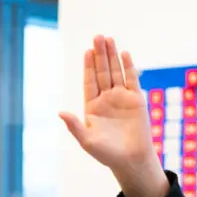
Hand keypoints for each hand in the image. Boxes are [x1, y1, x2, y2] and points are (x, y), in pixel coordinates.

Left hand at [59, 36, 167, 196]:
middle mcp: (106, 99)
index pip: (90, 82)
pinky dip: (129, 67)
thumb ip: (74, 126)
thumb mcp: (87, 141)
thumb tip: (60, 112)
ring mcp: (122, 98)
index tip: (87, 52)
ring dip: (113, 56)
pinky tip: (125, 54)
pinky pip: (132, 80)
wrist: (130, 160)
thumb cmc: (107, 154)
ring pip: (116, 72)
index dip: (89, 67)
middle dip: (100, 55)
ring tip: (109, 39)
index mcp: (92, 107)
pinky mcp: (136, 100)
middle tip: (98, 37)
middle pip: (103, 73)